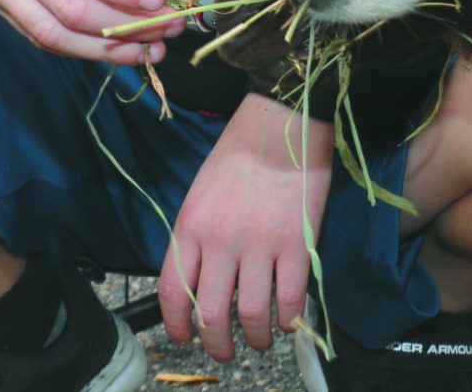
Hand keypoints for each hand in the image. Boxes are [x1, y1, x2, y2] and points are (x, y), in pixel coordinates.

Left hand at [160, 94, 334, 360]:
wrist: (283, 119)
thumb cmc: (240, 152)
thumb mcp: (201, 192)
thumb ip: (198, 238)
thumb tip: (204, 282)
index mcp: (190, 227)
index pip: (174, 294)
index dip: (178, 327)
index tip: (186, 338)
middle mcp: (220, 242)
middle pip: (211, 316)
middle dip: (216, 345)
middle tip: (225, 352)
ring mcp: (260, 244)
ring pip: (251, 316)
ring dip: (256, 339)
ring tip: (260, 340)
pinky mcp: (297, 243)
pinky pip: (290, 300)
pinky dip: (289, 320)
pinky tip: (288, 320)